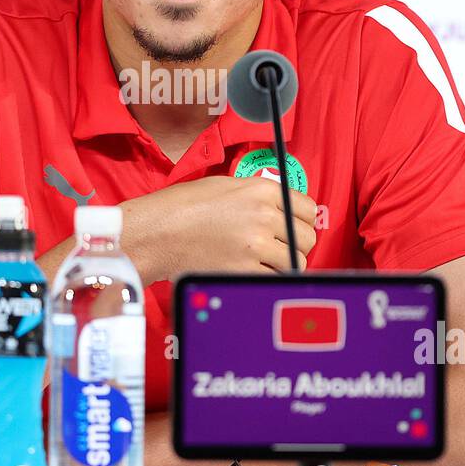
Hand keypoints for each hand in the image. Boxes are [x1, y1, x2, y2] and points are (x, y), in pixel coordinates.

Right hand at [119, 175, 317, 281]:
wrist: (156, 231)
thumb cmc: (183, 206)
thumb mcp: (225, 186)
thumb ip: (259, 196)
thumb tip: (283, 210)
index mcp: (262, 190)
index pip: (308, 208)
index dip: (303, 220)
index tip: (296, 228)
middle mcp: (264, 216)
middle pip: (307, 238)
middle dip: (298, 245)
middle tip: (281, 249)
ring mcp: (255, 245)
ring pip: (294, 262)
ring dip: (283, 265)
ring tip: (263, 262)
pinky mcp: (243, 270)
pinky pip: (273, 279)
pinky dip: (268, 279)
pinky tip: (252, 273)